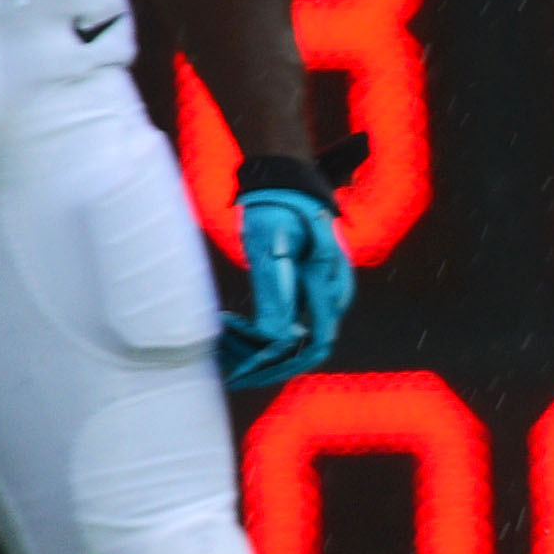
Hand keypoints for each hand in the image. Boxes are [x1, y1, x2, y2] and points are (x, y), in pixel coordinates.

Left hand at [218, 159, 354, 392]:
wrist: (287, 187)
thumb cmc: (277, 209)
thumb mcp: (270, 243)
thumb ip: (276, 288)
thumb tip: (276, 336)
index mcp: (327, 284)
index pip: (311, 345)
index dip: (274, 363)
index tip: (239, 366)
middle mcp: (332, 297)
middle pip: (303, 353)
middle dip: (262, 365)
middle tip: (226, 366)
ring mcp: (323, 298)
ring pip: (293, 345)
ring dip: (256, 351)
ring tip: (220, 339)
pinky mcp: (309, 297)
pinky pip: (287, 329)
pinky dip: (258, 337)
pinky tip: (230, 328)